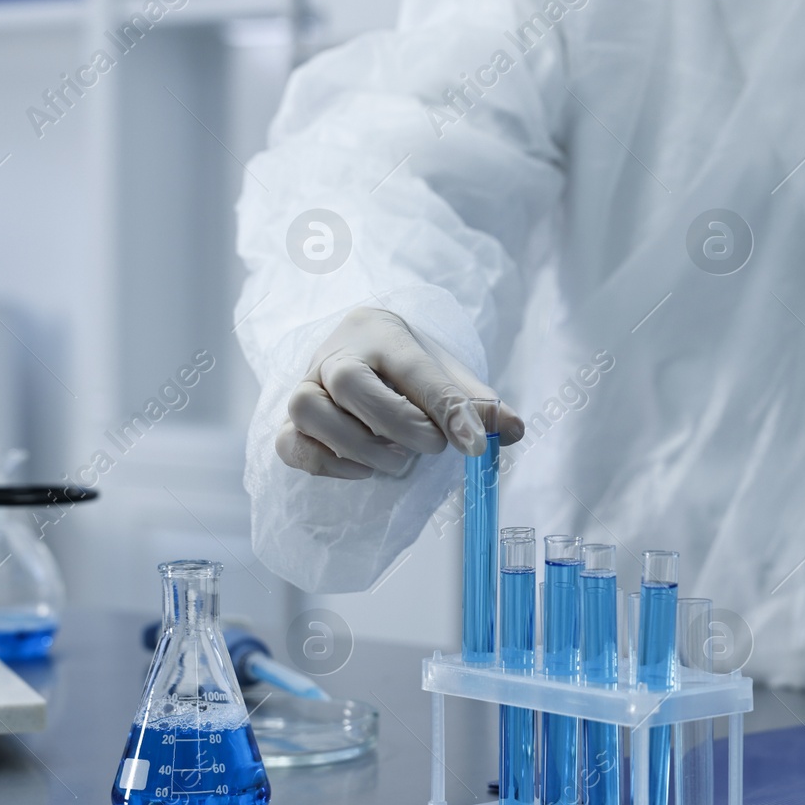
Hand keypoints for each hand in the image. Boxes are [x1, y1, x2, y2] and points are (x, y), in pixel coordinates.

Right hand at [277, 307, 523, 478]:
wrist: (359, 350)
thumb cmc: (408, 368)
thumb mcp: (448, 374)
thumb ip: (479, 403)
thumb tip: (514, 429)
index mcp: (384, 335)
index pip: (415, 368)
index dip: (448, 408)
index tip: (474, 445)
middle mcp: (337, 355)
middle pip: (350, 382)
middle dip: (396, 423)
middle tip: (428, 448)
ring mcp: (306, 386)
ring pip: (310, 410)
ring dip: (357, 446)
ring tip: (396, 461)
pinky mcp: (289, 421)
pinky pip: (290, 443)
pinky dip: (326, 464)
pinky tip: (363, 469)